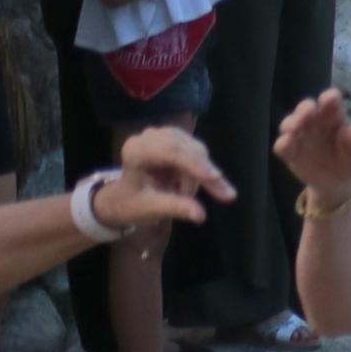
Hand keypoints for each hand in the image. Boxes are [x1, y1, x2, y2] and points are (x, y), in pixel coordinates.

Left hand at [105, 128, 234, 227]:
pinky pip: (199, 155)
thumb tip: (200, 215)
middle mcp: (151, 137)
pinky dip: (203, 172)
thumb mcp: (149, 208)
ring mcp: (166, 136)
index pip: (170, 151)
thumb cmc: (131, 203)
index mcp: (136, 150)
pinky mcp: (178, 140)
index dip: (194, 164)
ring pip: (197, 152)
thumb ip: (175, 208)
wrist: (123, 197)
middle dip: (206, 174)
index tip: (215, 178)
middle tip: (226, 196)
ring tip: (188, 197)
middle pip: (188, 151)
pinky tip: (195, 186)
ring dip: (204, 176)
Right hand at [271, 90, 350, 205]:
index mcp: (335, 118)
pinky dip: (282, 143)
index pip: (331, 102)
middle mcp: (315, 123)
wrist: (338, 185)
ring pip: (290, 123)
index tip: (330, 98)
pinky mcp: (290, 153)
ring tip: (293, 128)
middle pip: (306, 108)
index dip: (329, 98)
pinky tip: (286, 144)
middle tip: (307, 112)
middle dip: (305, 108)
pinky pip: (282, 146)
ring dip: (290, 123)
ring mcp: (301, 137)